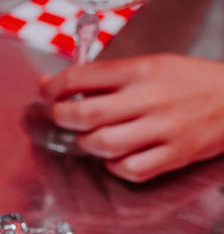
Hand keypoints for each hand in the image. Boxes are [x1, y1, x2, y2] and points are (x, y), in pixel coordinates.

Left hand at [39, 54, 223, 181]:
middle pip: (87, 113)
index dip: (54, 87)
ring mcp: (164, 129)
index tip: (45, 92)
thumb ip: (103, 75)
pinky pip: (132, 169)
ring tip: (89, 136)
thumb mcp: (148, 64)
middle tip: (60, 117)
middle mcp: (149, 99)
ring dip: (86, 143)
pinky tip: (116, 157)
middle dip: (62, 117)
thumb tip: (50, 84)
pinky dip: (115, 166)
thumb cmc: (187, 79)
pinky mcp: (177, 155)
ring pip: (105, 144)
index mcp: (139, 70)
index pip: (82, 77)